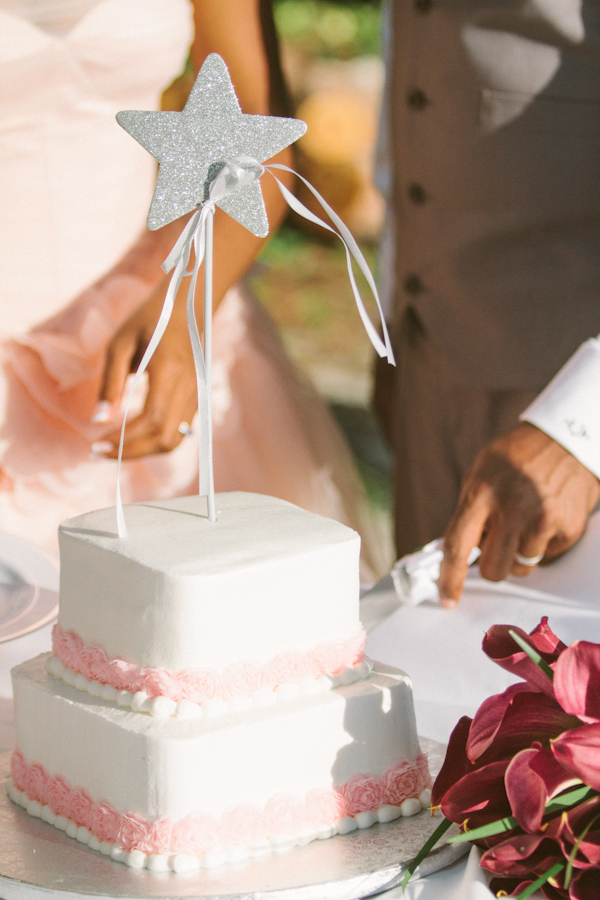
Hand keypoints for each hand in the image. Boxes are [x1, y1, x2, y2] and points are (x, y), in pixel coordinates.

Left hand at [95, 279, 197, 458]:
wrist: (186, 307)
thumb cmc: (148, 320)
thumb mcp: (120, 344)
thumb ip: (110, 384)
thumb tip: (98, 421)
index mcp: (170, 371)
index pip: (150, 420)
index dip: (123, 439)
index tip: (96, 444)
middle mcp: (189, 387)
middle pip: (165, 438)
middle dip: (132, 452)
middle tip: (100, 452)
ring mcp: (197, 395)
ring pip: (174, 440)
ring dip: (144, 451)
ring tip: (115, 448)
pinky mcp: (197, 399)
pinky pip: (178, 431)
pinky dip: (155, 441)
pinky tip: (133, 436)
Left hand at [438, 422, 599, 606]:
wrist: (565, 437)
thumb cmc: (517, 456)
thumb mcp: (481, 473)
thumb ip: (469, 511)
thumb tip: (456, 552)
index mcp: (481, 493)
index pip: (457, 546)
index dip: (450, 579)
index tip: (448, 600)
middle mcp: (511, 509)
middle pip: (493, 570)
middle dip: (491, 566)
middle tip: (497, 545)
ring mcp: (542, 520)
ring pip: (520, 568)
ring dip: (519, 553)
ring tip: (525, 521)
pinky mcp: (567, 527)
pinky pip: (547, 557)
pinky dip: (543, 544)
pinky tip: (545, 516)